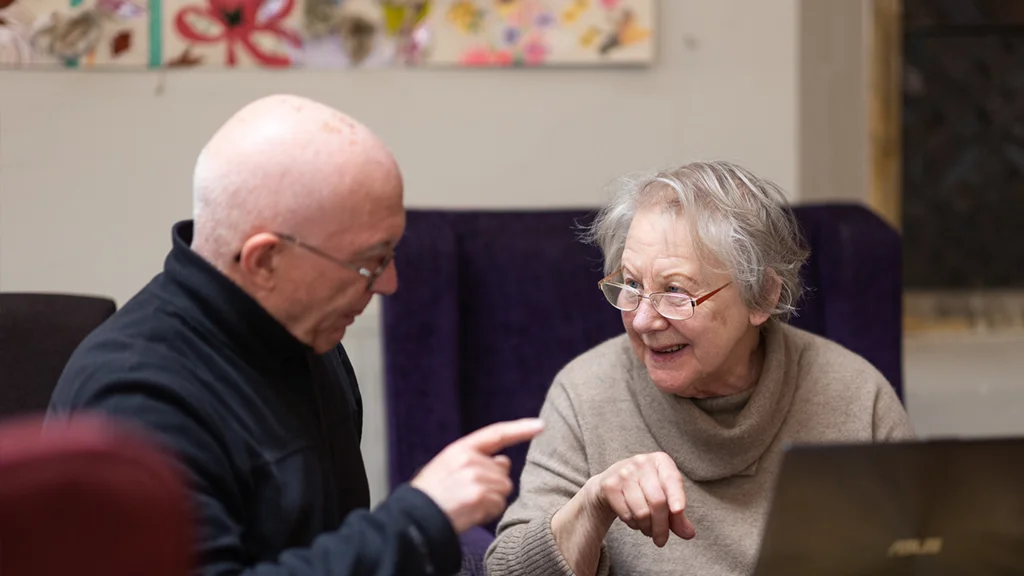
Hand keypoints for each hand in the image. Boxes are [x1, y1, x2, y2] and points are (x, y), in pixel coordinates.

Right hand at [411, 418, 544, 532]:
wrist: (413, 519)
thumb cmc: (430, 496)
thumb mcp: (447, 468)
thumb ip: (475, 460)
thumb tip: (505, 462)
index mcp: (460, 449)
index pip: (496, 434)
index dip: (520, 429)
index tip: (540, 425)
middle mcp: (469, 459)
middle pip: (503, 473)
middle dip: (492, 486)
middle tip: (467, 496)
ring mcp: (475, 477)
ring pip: (503, 490)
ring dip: (490, 501)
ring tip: (466, 504)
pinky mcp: (479, 496)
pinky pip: (498, 506)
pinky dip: (488, 513)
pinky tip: (468, 513)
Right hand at [587, 452, 695, 546]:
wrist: (611, 482)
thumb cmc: (645, 488)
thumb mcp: (665, 496)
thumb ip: (678, 516)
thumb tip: (689, 533)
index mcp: (661, 461)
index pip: (672, 480)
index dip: (676, 496)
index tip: (679, 510)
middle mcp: (642, 462)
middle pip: (658, 501)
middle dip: (661, 527)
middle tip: (662, 540)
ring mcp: (624, 473)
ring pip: (642, 511)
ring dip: (647, 528)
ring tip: (648, 529)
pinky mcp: (610, 486)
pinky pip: (626, 514)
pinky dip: (633, 525)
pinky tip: (634, 520)